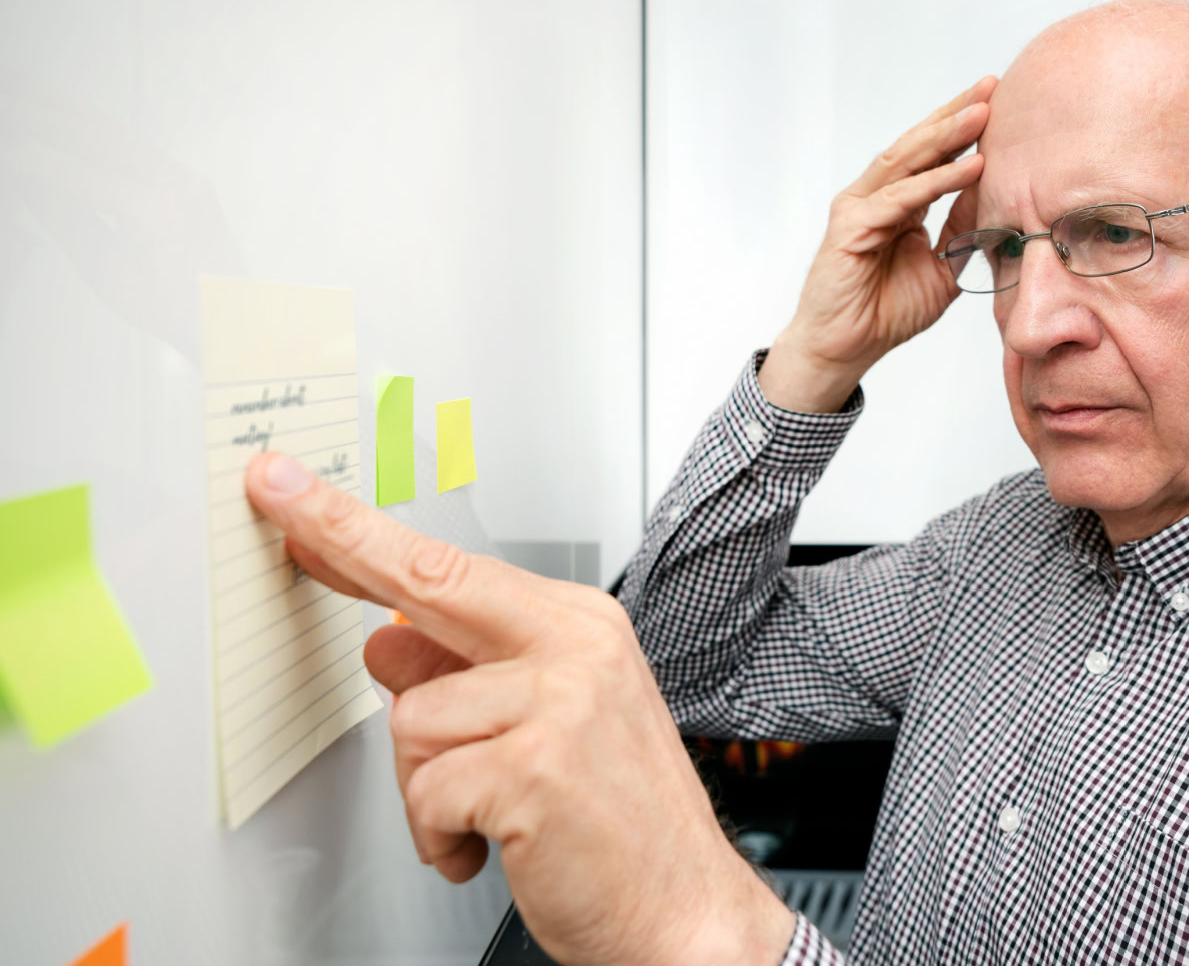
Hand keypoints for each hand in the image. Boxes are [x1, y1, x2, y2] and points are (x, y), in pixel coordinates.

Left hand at [243, 453, 794, 965]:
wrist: (688, 909)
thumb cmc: (624, 823)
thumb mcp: (552, 726)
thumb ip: (471, 675)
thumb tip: (387, 642)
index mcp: (580, 626)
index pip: (452, 567)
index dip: (362, 533)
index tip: (299, 498)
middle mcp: (574, 646)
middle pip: (423, 583)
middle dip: (339, 539)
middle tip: (280, 499)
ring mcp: (558, 701)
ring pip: (410, 720)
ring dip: (428, 788)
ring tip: (489, 817)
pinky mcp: (533, 766)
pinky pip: (427, 794)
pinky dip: (443, 837)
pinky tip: (494, 848)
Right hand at [758, 76, 994, 412]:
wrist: (846, 348)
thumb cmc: (886, 312)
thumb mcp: (943, 267)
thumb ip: (964, 231)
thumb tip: (996, 195)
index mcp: (898, 203)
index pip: (932, 155)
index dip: (963, 129)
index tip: (998, 102)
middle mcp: (877, 197)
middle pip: (919, 144)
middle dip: (956, 114)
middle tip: (991, 86)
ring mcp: (860, 208)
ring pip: (907, 161)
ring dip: (947, 136)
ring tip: (982, 113)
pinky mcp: (851, 227)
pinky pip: (900, 198)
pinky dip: (936, 181)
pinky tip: (968, 167)